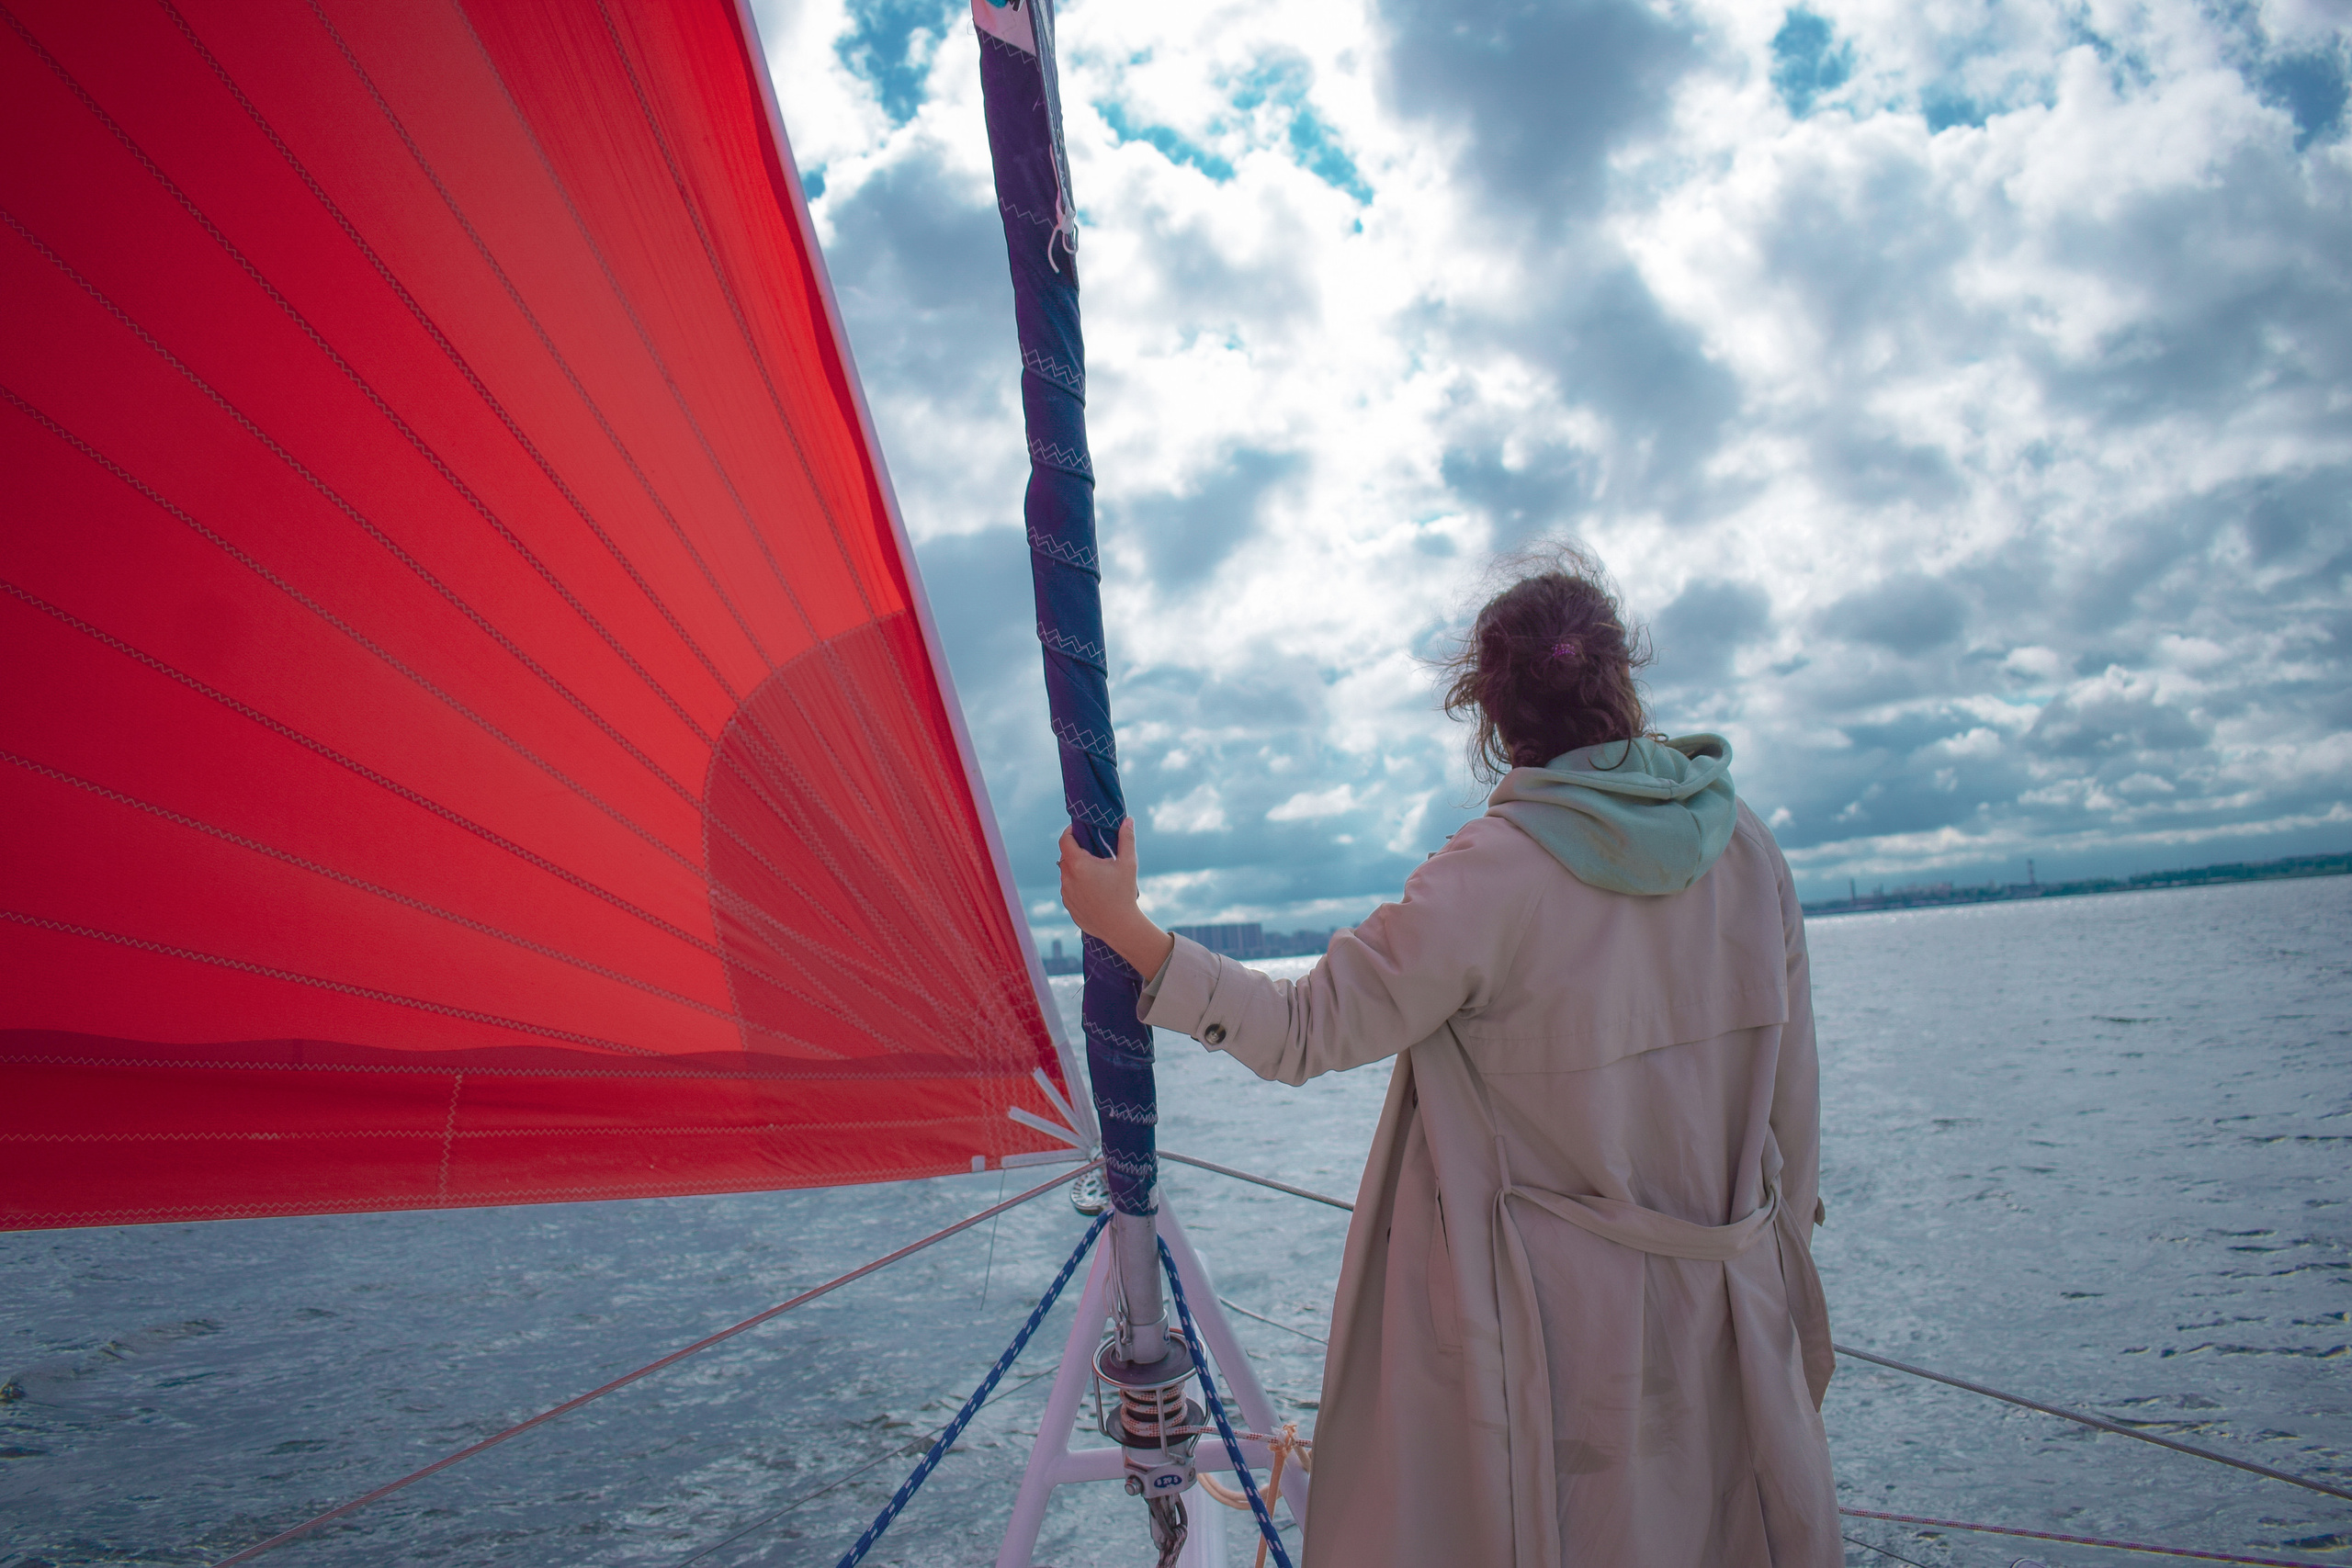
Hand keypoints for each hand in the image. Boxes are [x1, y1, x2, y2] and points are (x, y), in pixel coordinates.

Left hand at [1057, 819, 1174, 978]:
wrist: (1120, 927)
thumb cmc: (1124, 893)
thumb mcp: (1128, 864)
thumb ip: (1126, 839)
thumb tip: (1128, 820)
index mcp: (1078, 864)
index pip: (1065, 840)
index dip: (1070, 832)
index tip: (1078, 830)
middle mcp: (1067, 878)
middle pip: (1066, 857)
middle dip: (1076, 852)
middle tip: (1092, 852)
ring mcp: (1066, 893)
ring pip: (1067, 874)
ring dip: (1076, 870)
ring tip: (1095, 873)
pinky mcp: (1068, 906)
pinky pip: (1069, 890)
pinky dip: (1077, 886)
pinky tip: (1093, 890)